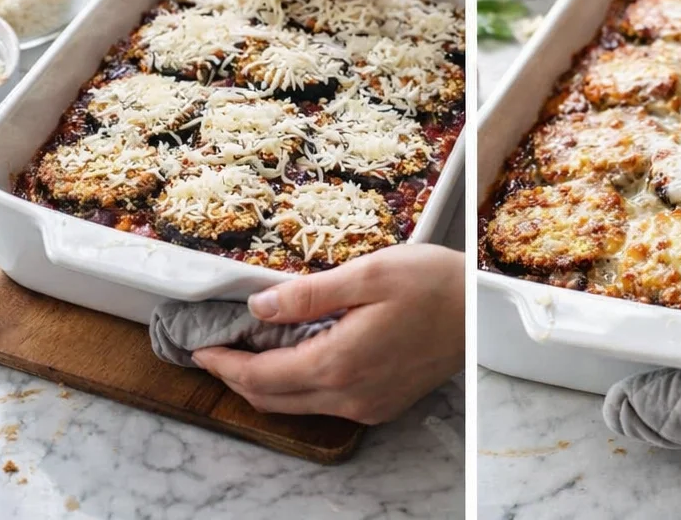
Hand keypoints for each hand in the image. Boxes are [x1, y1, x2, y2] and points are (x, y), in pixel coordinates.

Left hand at [192, 244, 463, 422]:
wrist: (481, 310)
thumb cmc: (431, 282)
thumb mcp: (367, 273)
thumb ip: (308, 294)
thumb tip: (258, 306)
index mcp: (338, 363)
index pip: (261, 376)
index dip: (224, 364)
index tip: (199, 348)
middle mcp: (348, 396)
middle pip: (272, 400)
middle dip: (235, 378)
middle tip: (213, 351)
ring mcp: (366, 406)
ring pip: (296, 406)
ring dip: (265, 384)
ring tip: (246, 352)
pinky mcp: (381, 404)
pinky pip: (324, 404)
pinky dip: (297, 386)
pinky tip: (295, 357)